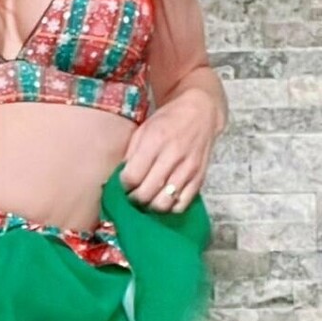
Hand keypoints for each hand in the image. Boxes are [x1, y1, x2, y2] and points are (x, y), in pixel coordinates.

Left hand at [118, 89, 216, 213]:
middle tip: (133, 194)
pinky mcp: (199, 178)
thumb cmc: (167, 121)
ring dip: (151, 206)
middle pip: (146, 193)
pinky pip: (182, 204)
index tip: (124, 183)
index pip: (132, 177)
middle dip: (134, 198)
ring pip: (164, 203)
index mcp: (155, 141)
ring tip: (148, 198)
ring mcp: (188, 169)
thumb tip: (121, 179)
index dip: (124, 185)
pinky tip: (164, 198)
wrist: (200, 113)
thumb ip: (130, 154)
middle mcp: (173, 156)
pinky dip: (170, 207)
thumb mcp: (143, 130)